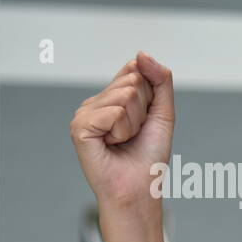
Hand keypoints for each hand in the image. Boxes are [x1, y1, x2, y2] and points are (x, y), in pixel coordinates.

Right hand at [69, 51, 175, 213]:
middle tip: (135, 134)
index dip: (151, 97)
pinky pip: (113, 112)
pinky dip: (122, 131)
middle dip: (144, 111)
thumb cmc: (149, 156)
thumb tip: (140, 53)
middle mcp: (96, 101)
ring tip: (125, 141)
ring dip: (135, 123)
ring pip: (125, 96)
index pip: (136, 72)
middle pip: (133, 82)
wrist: (140, 188)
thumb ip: (160, 80)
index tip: (146, 119)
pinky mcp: (78, 126)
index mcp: (112, 97)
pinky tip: (112, 145)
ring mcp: (84, 112)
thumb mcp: (163, 113)